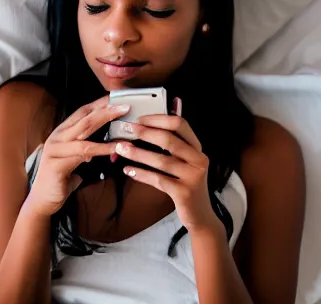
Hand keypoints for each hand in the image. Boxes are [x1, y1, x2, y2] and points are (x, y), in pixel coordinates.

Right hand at [25, 96, 128, 217]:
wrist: (43, 200)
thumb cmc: (63, 176)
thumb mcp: (78, 156)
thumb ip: (89, 144)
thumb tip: (111, 138)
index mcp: (62, 131)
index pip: (83, 111)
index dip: (100, 103)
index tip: (117, 97)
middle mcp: (57, 137)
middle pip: (85, 118)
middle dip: (107, 110)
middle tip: (125, 106)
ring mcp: (55, 150)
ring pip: (85, 135)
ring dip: (107, 128)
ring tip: (125, 127)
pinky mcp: (56, 164)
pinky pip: (83, 154)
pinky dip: (102, 150)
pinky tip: (115, 149)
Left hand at [114, 101, 220, 233]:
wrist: (200, 214)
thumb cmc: (187, 182)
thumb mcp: (186, 160)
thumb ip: (176, 139)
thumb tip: (172, 106)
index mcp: (197, 147)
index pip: (180, 124)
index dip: (159, 119)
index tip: (140, 119)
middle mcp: (199, 159)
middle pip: (170, 140)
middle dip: (146, 133)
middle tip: (127, 129)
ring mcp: (193, 176)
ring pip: (161, 161)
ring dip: (138, 153)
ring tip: (121, 148)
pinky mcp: (184, 193)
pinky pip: (158, 180)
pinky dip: (141, 174)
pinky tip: (127, 170)